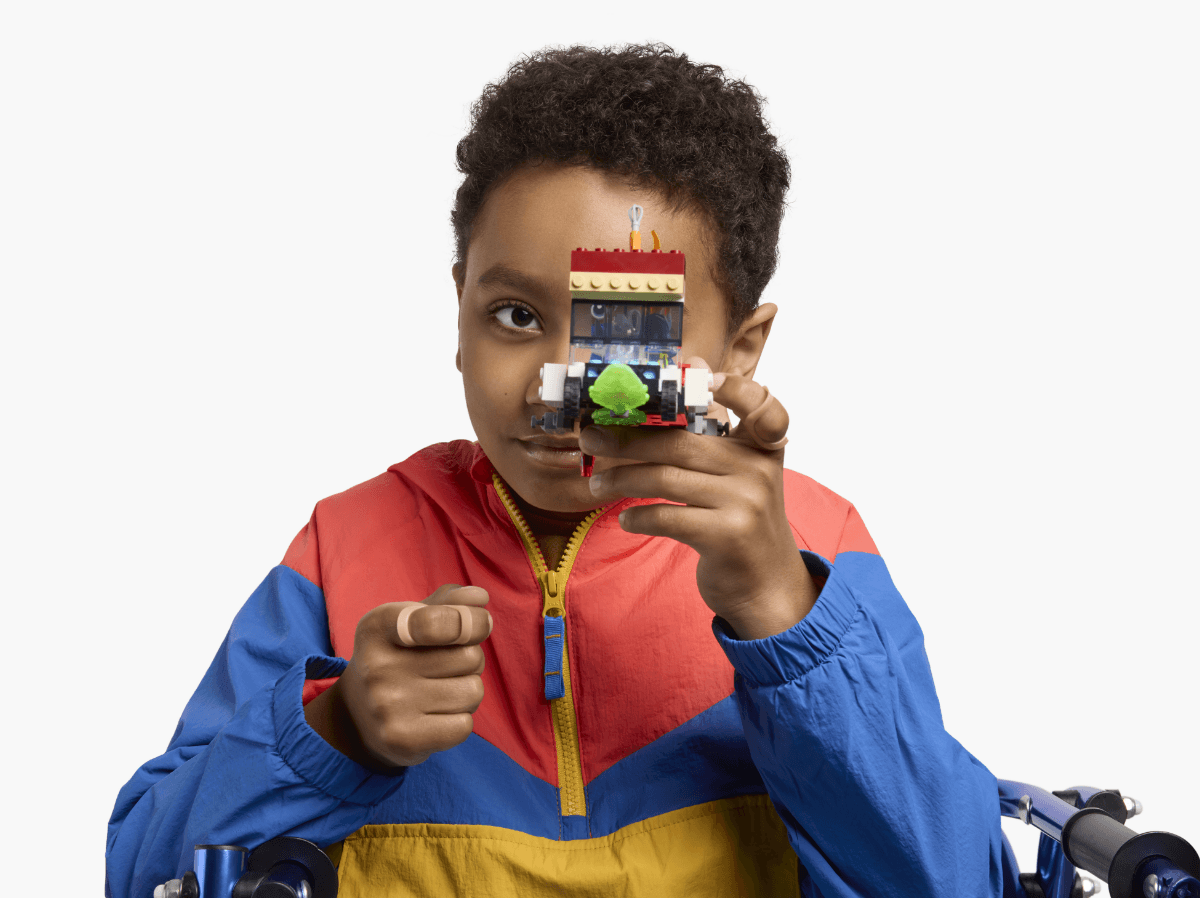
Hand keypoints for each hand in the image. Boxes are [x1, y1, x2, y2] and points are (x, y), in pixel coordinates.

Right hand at [304, 584, 491, 769]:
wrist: (358, 716)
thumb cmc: (400, 656)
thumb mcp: (414, 619)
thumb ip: (449, 602)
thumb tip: (480, 598)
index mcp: (379, 626)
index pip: (436, 621)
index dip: (469, 622)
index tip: (476, 625)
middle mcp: (377, 666)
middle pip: (470, 657)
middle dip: (469, 661)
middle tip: (443, 668)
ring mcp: (387, 706)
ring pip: (472, 692)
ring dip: (466, 692)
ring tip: (438, 692)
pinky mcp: (401, 739)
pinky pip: (464, 725)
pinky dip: (459, 721)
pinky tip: (435, 717)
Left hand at [580, 364, 815, 639]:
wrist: (767, 589)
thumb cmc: (740, 525)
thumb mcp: (739, 480)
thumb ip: (714, 443)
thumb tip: (681, 386)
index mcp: (763, 449)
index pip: (762, 405)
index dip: (736, 388)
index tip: (702, 377)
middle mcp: (757, 470)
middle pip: (680, 444)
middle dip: (628, 439)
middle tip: (591, 437)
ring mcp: (745, 502)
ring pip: (665, 479)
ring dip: (621, 480)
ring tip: (595, 484)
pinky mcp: (727, 535)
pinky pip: (667, 516)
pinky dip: (638, 516)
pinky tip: (626, 518)